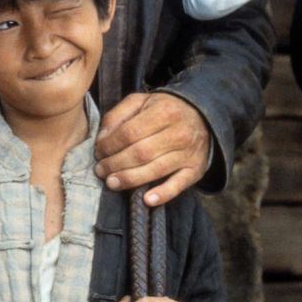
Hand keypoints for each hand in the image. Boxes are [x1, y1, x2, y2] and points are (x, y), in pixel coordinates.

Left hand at [94, 92, 209, 205]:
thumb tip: (102, 138)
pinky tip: (146, 199)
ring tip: (112, 183)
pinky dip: (163, 194)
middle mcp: (178, 133)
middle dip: (115, 164)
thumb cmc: (164, 109)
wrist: (202, 115)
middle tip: (101, 170)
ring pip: (156, 170)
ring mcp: (188, 153)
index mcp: (163, 112)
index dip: (110, 145)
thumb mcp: (141, 101)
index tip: (98, 152)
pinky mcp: (195, 170)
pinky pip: (179, 185)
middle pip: (140, 153)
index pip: (130, 132)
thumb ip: (118, 114)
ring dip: (130, 179)